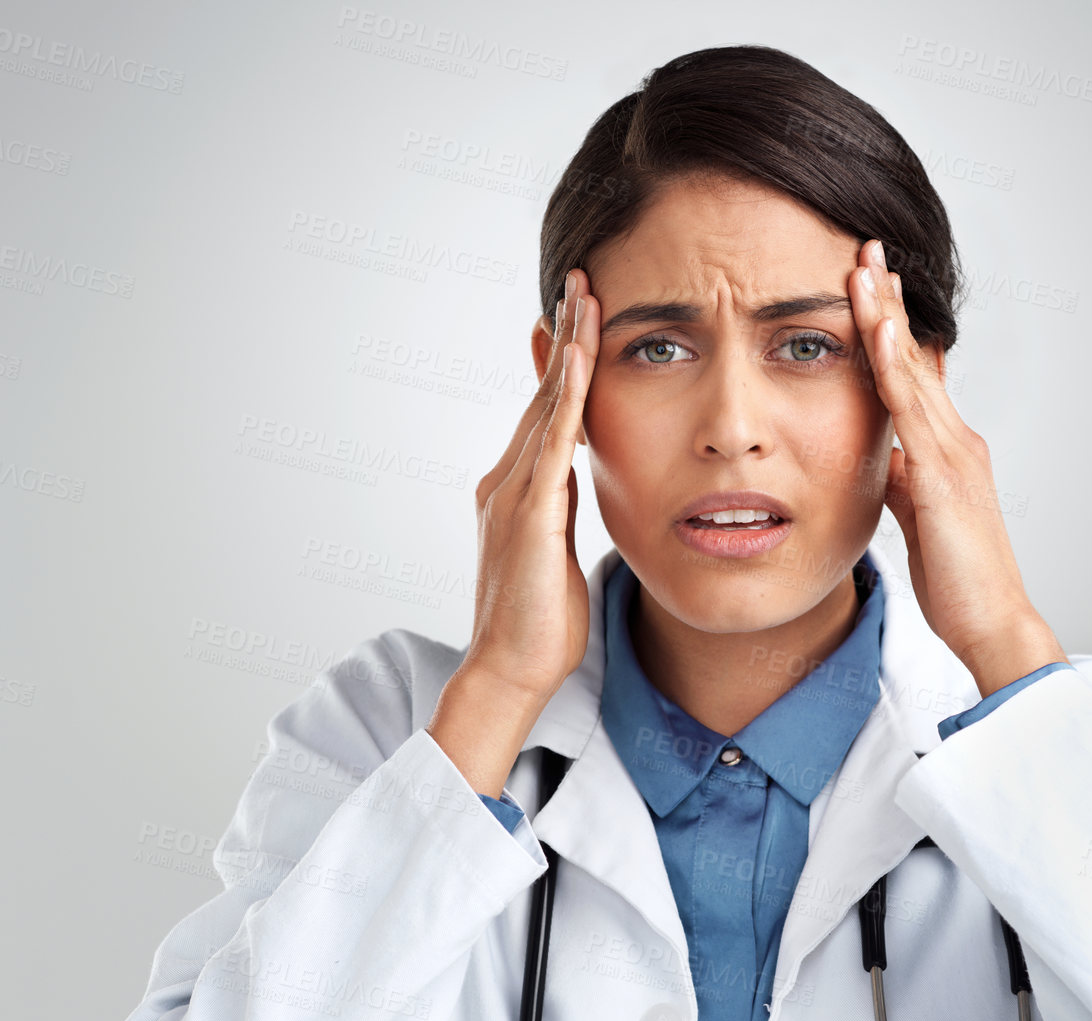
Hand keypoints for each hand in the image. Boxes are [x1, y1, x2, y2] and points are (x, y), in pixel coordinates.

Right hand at [452, 268, 602, 706]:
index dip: (560, 363)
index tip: (575, 317)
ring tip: (583, 296)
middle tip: (579, 281)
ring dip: (567, 347)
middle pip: (542, 394)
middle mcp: (509, 481)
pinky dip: (567, 395)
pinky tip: (581, 357)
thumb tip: (573, 481)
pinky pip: (553, 441)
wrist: (510, 668)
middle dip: (562, 336)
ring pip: (545, 404)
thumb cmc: (538, 624)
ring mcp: (514, 493)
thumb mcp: (557, 552)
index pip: (545, 413)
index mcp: (518, 491)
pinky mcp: (529, 512)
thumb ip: (560, 511)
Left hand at [848, 238, 1066, 694]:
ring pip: (913, 370)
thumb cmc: (957, 578)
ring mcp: (953, 451)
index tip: (869, 284)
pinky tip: (876, 330)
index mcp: (946, 448)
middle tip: (865, 249)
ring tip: (864, 267)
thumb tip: (885, 458)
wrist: (990, 620)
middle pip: (915, 355)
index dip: (891, 327)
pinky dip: (893, 366)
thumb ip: (905, 481)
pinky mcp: (944, 475)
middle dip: (888, 301)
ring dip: (886, 315)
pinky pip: (913, 410)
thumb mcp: (919, 517)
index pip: (915, 374)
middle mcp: (954, 438)